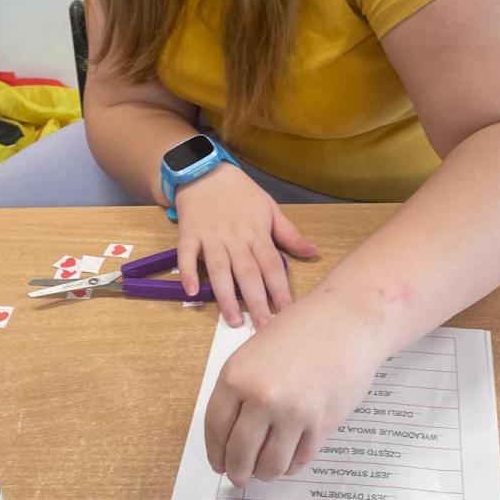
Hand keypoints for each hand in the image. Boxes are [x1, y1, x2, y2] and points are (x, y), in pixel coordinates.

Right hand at [174, 164, 316, 328]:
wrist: (206, 172)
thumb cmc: (241, 193)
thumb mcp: (270, 208)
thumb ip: (289, 234)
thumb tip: (313, 252)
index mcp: (257, 232)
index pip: (271, 265)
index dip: (280, 288)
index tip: (287, 311)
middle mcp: (235, 238)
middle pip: (247, 272)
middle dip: (257, 301)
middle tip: (264, 327)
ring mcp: (210, 237)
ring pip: (219, 269)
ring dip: (225, 296)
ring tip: (232, 320)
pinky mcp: (188, 235)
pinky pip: (186, 255)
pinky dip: (188, 273)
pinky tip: (192, 292)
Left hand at [204, 297, 382, 485]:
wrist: (347, 321)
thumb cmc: (302, 330)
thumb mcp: (255, 352)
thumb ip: (241, 388)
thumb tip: (230, 433)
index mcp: (237, 377)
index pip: (216, 428)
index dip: (215, 452)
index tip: (219, 463)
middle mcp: (262, 398)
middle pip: (239, 452)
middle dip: (238, 472)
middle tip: (240, 477)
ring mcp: (293, 414)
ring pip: (270, 464)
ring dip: (264, 474)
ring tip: (264, 472)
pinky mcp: (322, 425)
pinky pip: (300, 459)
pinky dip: (291, 466)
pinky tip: (288, 461)